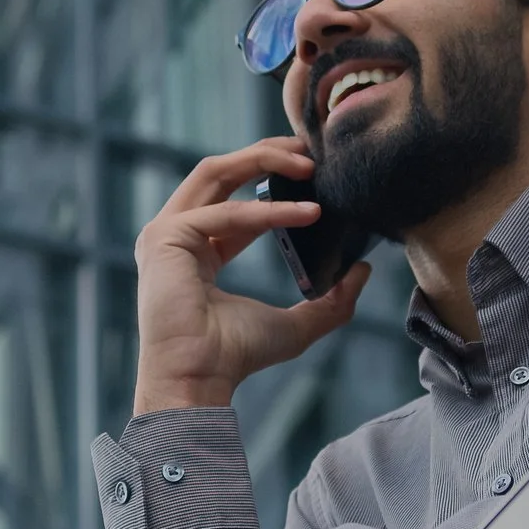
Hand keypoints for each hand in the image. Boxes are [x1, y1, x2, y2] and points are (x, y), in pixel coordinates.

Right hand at [133, 136, 372, 412]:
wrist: (201, 379)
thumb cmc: (236, 357)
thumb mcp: (296, 325)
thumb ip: (331, 301)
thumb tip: (363, 270)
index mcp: (197, 251)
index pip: (234, 199)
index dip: (273, 181)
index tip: (313, 172)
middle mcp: (176, 236)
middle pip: (220, 172)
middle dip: (266, 154)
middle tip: (311, 149)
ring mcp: (165, 234)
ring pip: (215, 172)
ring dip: (263, 161)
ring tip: (309, 165)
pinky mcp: (165, 238)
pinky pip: (225, 212)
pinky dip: (268, 210)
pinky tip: (306, 215)